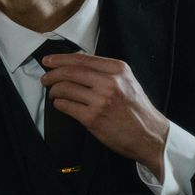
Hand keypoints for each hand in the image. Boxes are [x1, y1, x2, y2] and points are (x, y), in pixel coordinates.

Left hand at [40, 53, 169, 173]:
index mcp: (118, 70)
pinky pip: (65, 106)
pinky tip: (60, 104)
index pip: (81, 59)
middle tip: (45, 79)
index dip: (60, 59)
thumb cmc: (136, 109)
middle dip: (51, 75)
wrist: (150, 135)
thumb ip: (105, 71)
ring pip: (64, 88)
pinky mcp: (93, 118)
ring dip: (54, 91)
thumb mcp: (127, 82)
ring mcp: (101, 100)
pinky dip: (59, 104)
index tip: (48, 61)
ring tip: (54, 93)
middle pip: (69, 72)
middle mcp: (110, 82)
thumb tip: (74, 64)